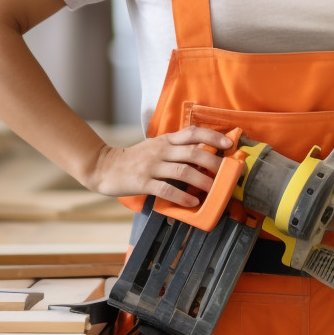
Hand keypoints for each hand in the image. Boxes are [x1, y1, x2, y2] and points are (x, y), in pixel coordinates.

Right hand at [89, 126, 232, 207]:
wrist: (105, 166)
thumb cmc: (134, 159)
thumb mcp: (156, 147)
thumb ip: (176, 148)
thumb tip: (202, 153)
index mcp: (166, 140)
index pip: (193, 132)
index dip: (212, 136)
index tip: (228, 143)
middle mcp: (161, 150)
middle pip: (192, 152)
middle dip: (213, 162)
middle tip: (228, 172)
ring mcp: (152, 166)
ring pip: (183, 171)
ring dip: (202, 181)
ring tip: (214, 190)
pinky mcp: (143, 182)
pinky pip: (166, 189)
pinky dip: (182, 196)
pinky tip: (192, 202)